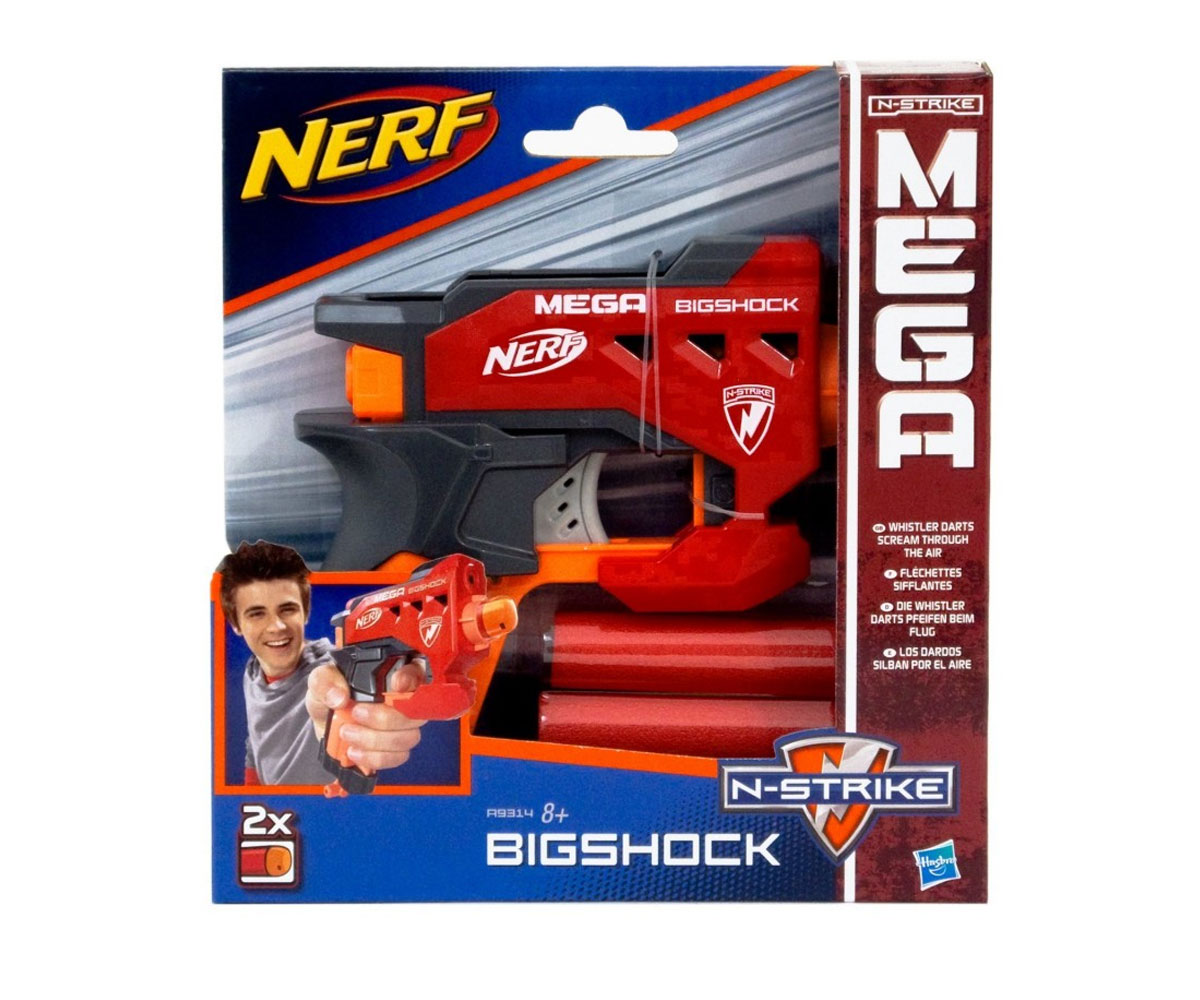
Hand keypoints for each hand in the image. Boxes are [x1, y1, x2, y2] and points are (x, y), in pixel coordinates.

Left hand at [306, 663, 426, 771]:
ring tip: (347, 733)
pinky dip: (375, 758)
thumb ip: (325, 682)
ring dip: (375, 740)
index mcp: (390, 674)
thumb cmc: (330, 694)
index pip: (417, 672)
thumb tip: (339, 697)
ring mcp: (401, 727)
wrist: (324, 720)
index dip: (412, 679)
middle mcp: (402, 700)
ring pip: (407, 738)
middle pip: (414, 713)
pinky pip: (397, 757)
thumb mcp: (321, 681)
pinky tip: (355, 752)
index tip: (395, 684)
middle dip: (384, 718)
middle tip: (355, 714)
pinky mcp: (394, 749)